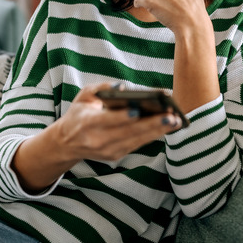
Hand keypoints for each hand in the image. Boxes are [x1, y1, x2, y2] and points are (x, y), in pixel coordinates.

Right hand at [52, 82, 181, 162]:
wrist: (67, 143)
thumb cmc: (79, 113)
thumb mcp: (84, 96)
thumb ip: (102, 88)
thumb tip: (123, 86)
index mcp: (86, 123)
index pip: (107, 121)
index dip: (122, 117)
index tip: (138, 110)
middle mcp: (97, 140)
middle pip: (128, 133)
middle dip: (151, 125)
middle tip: (171, 116)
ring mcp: (107, 151)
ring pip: (136, 141)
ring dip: (157, 132)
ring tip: (175, 121)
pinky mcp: (115, 156)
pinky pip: (137, 145)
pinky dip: (152, 136)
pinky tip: (166, 127)